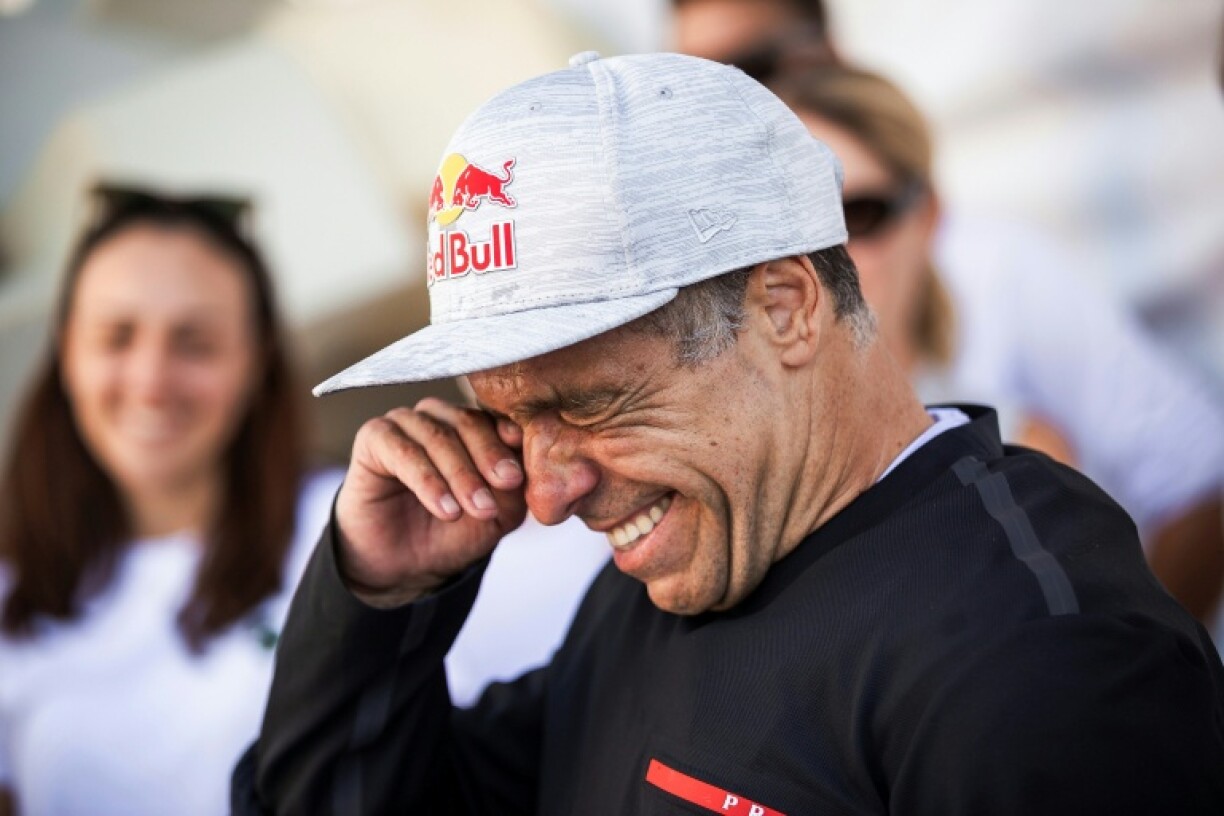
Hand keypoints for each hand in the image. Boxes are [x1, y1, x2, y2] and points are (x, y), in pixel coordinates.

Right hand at [334, 398, 526, 606]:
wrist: (405, 568)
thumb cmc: (453, 533)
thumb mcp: (498, 514)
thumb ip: (515, 486)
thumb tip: (529, 461)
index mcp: (471, 424)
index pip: (495, 418)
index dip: (509, 442)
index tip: (522, 472)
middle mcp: (438, 416)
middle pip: (467, 422)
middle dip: (488, 457)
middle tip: (506, 486)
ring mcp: (404, 423)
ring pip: (437, 436)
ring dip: (461, 473)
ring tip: (477, 509)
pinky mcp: (374, 438)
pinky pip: (402, 451)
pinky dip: (428, 480)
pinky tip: (446, 509)